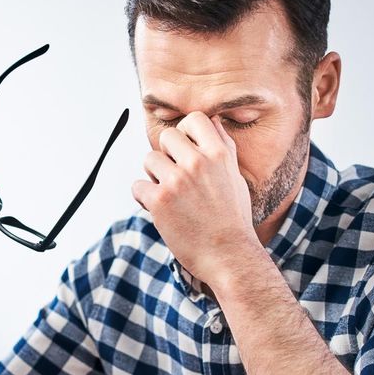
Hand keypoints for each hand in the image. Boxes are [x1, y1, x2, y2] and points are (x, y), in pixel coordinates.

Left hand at [131, 112, 256, 284]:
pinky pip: (138, 186)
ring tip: (169, 196)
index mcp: (219, 154)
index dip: (186, 133)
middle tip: (175, 176)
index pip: (194, 119)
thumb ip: (222, 148)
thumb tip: (213, 121)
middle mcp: (198, 163)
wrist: (229, 255)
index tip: (186, 150)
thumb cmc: (232, 220)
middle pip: (167, 137)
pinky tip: (158, 210)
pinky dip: (144, 198)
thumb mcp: (235, 177)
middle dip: (167, 155)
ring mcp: (177, 181)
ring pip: (149, 160)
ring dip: (153, 176)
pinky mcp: (159, 200)